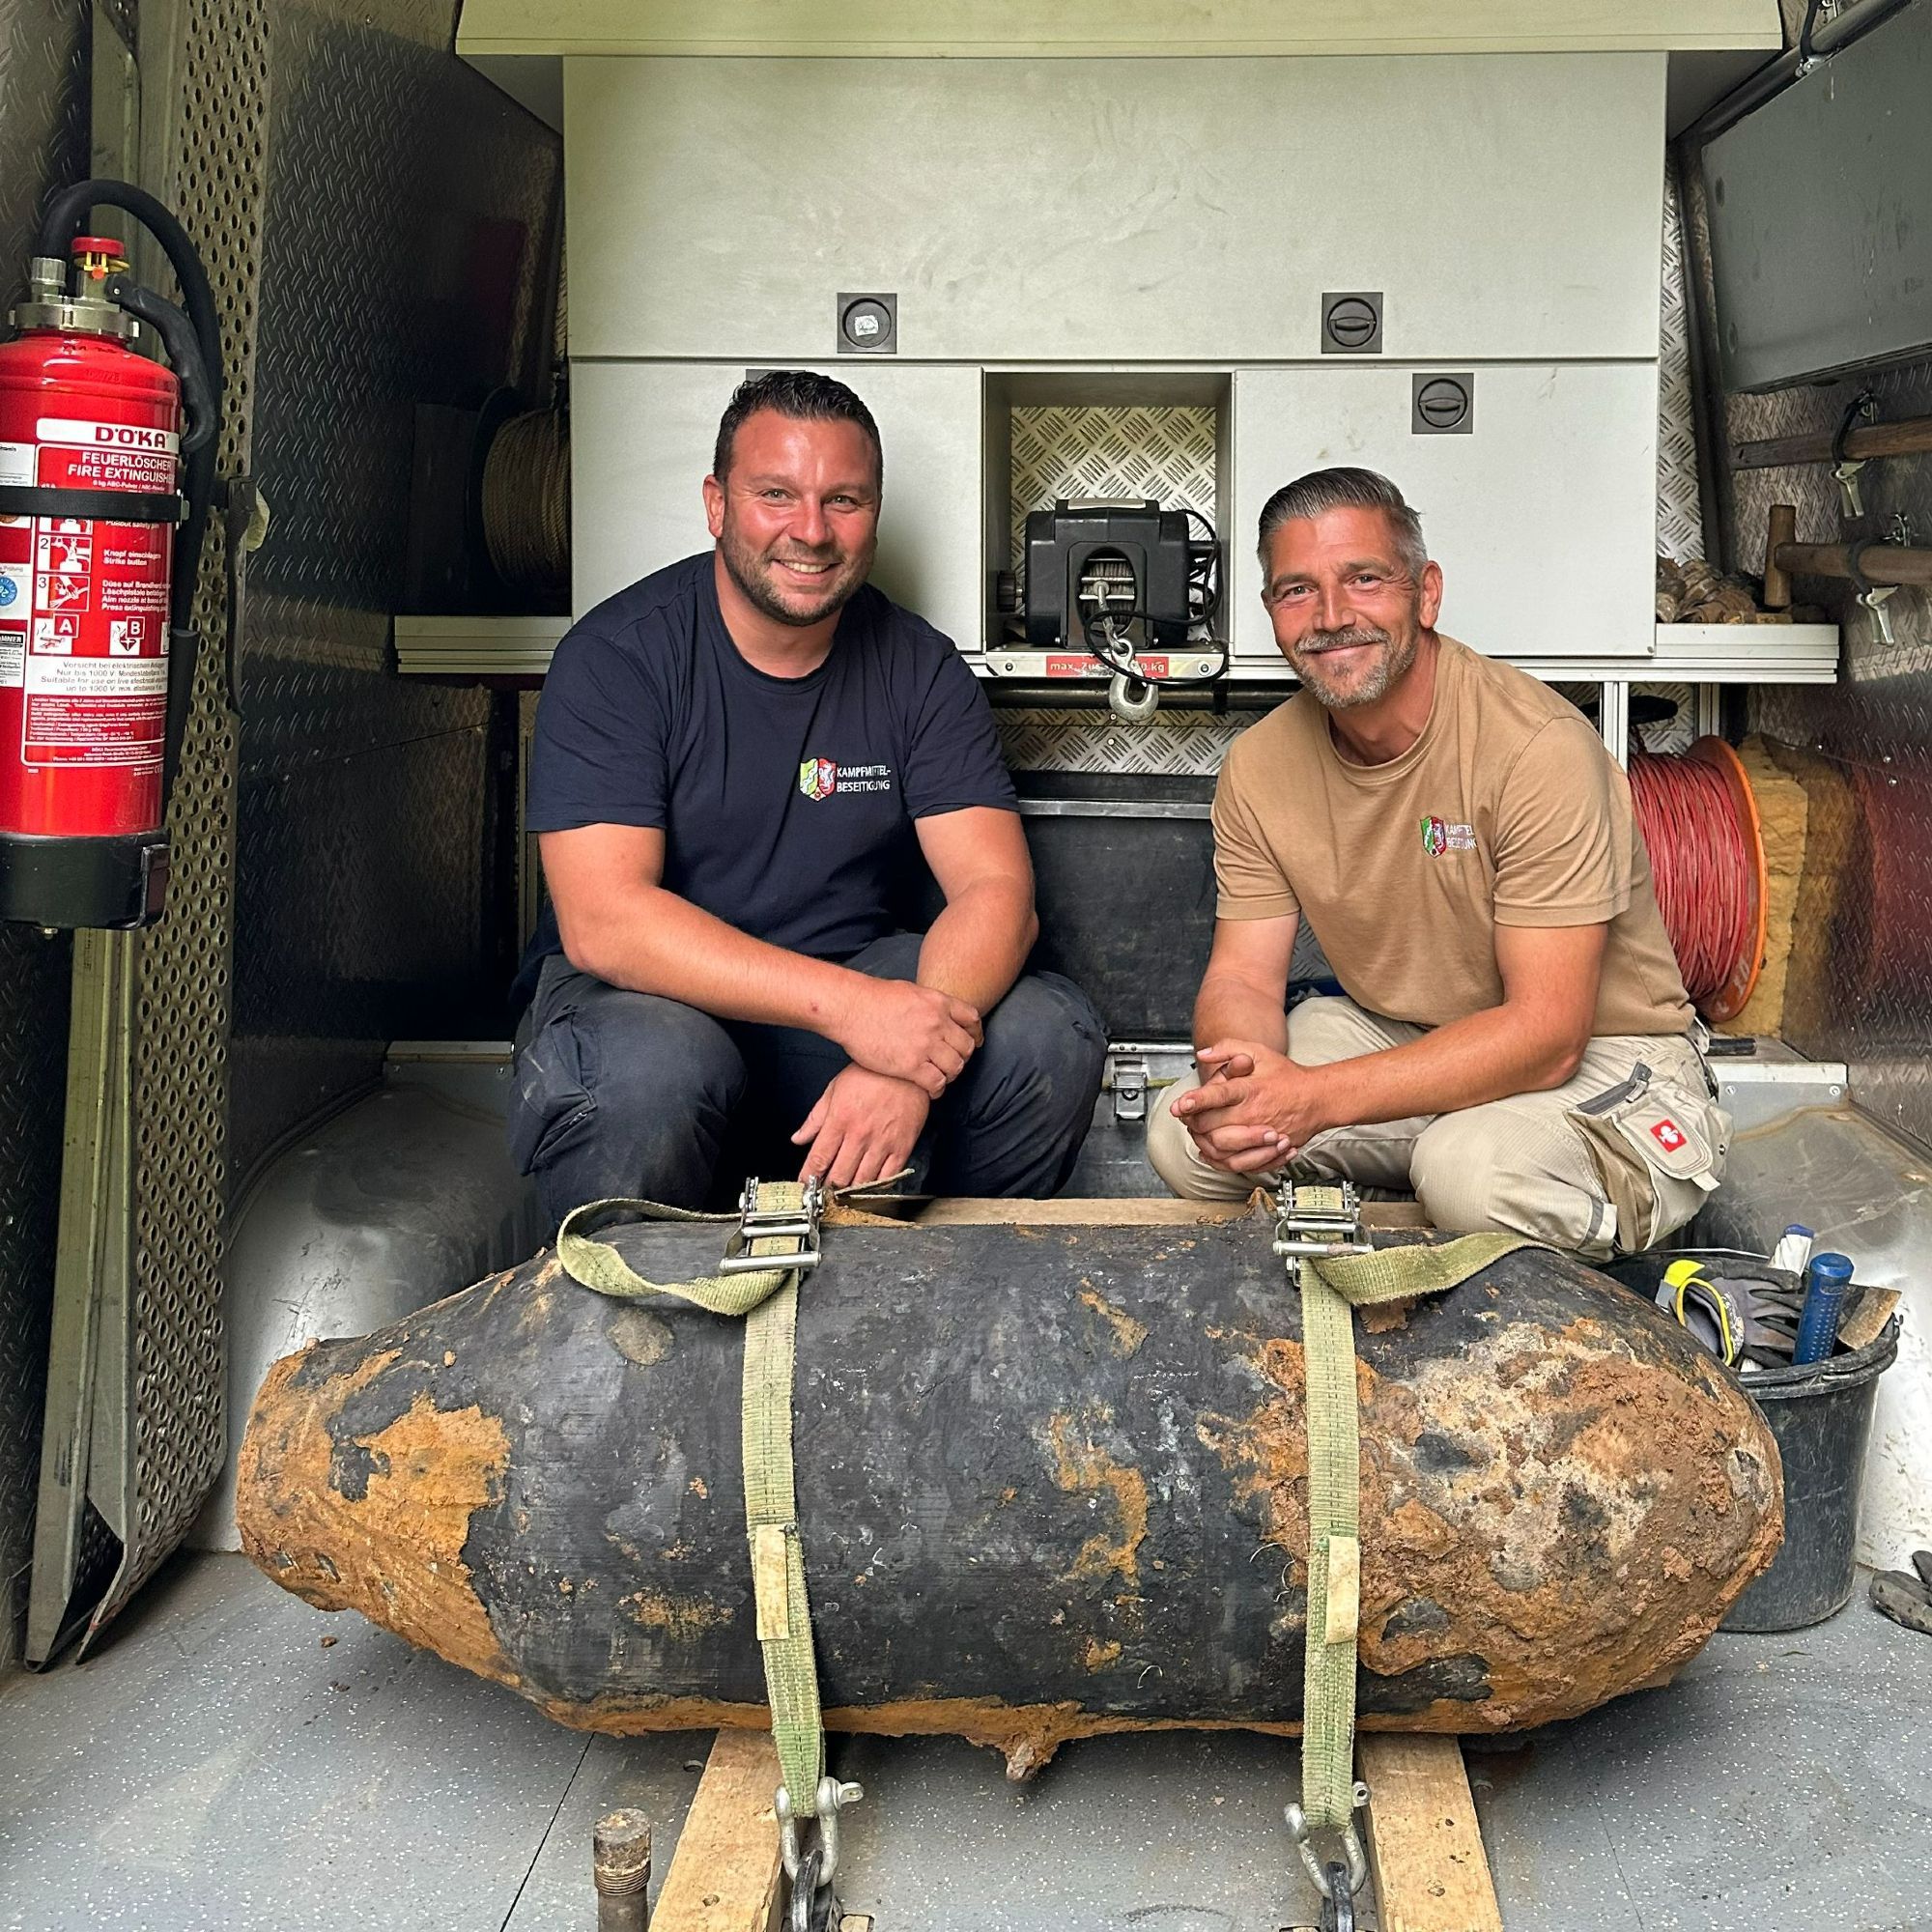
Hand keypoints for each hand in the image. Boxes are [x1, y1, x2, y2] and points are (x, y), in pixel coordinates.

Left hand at [792, 1065, 931, 1188]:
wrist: (906, 1068)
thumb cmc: (871, 1074)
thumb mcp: (835, 1089)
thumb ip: (815, 1118)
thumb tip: (799, 1137)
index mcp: (840, 1119)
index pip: (819, 1158)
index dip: (809, 1176)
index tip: (805, 1184)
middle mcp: (860, 1134)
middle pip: (839, 1175)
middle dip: (828, 1187)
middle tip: (825, 1189)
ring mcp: (882, 1143)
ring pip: (862, 1181)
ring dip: (850, 1190)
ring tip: (844, 1191)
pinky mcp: (902, 1147)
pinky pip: (888, 1177)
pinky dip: (876, 1186)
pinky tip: (869, 1185)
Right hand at [833, 977, 981, 1097]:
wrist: (850, 1007)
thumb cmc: (873, 998)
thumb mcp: (910, 991)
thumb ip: (929, 1005)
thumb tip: (935, 1013)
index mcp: (938, 1002)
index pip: (971, 1019)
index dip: (975, 1034)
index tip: (973, 1042)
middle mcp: (937, 1023)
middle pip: (965, 1046)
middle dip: (962, 1057)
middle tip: (953, 1063)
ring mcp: (925, 1045)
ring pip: (955, 1067)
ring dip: (951, 1074)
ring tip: (941, 1077)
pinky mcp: (911, 1065)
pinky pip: (937, 1082)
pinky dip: (937, 1089)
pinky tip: (931, 1090)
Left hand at [1169, 1039, 1332, 1173]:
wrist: (1318, 1098)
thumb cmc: (1287, 1076)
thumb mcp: (1258, 1052)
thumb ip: (1228, 1048)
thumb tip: (1203, 1054)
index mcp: (1249, 1089)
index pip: (1216, 1095)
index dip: (1194, 1101)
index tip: (1178, 1106)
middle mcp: (1253, 1113)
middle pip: (1211, 1125)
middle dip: (1193, 1123)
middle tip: (1187, 1116)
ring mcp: (1260, 1135)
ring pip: (1220, 1148)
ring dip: (1203, 1142)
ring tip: (1198, 1133)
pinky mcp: (1266, 1150)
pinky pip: (1236, 1164)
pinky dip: (1219, 1160)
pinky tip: (1211, 1151)